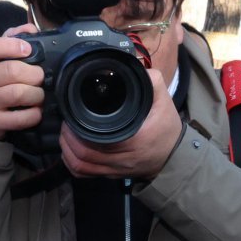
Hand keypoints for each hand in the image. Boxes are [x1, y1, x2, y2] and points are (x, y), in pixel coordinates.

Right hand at [0, 26, 44, 140]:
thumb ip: (9, 41)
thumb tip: (30, 28)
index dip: (11, 46)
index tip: (28, 49)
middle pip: (12, 71)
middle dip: (34, 73)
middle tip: (39, 77)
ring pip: (18, 93)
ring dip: (37, 94)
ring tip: (38, 94)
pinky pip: (21, 118)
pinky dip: (34, 113)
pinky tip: (35, 110)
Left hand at [59, 68, 182, 180]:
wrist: (175, 156)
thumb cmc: (168, 130)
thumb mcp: (165, 102)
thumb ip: (152, 83)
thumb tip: (135, 65)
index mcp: (134, 141)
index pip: (97, 141)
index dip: (77, 131)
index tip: (71, 116)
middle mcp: (124, 159)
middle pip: (84, 156)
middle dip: (68, 139)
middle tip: (65, 123)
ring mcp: (117, 170)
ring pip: (82, 167)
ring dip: (68, 152)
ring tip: (66, 136)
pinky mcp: (113, 176)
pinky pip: (86, 174)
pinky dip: (74, 164)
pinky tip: (71, 152)